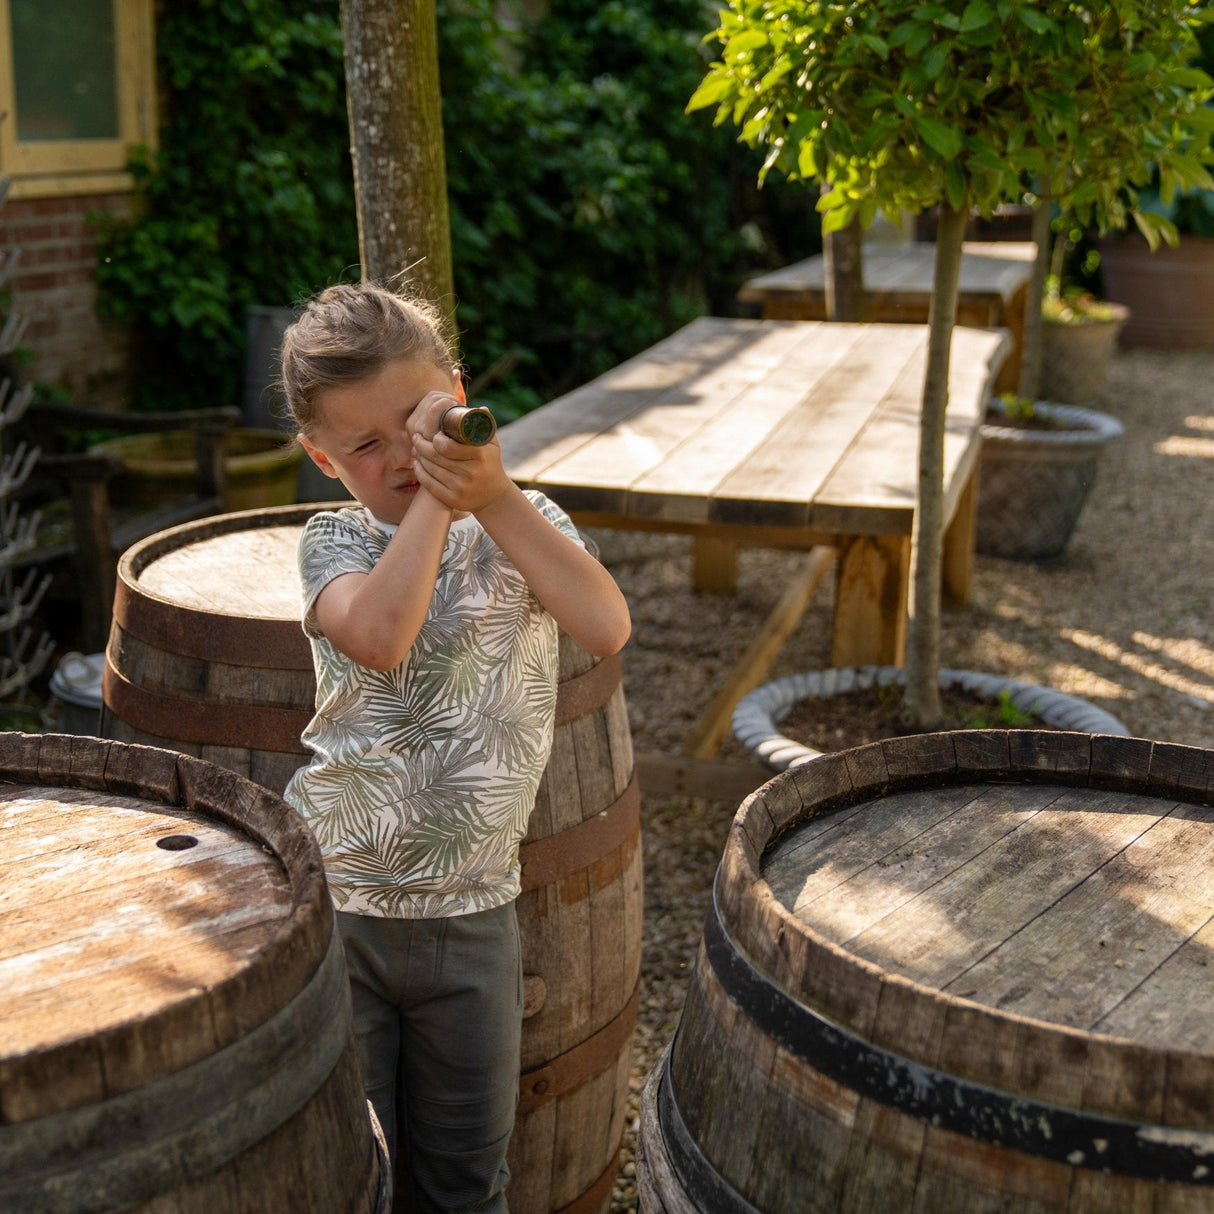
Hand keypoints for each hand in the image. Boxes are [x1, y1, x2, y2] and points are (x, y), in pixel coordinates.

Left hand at [408, 391, 510, 512]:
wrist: (494, 496)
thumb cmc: (491, 463)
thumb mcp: (492, 445)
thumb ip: (485, 426)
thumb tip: (480, 408)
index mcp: (480, 455)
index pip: (448, 446)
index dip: (435, 439)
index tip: (431, 433)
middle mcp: (471, 472)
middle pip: (436, 457)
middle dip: (422, 446)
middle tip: (416, 437)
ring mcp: (461, 488)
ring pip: (431, 469)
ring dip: (419, 458)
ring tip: (416, 449)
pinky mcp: (453, 500)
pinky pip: (430, 485)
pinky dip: (420, 473)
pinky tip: (417, 465)